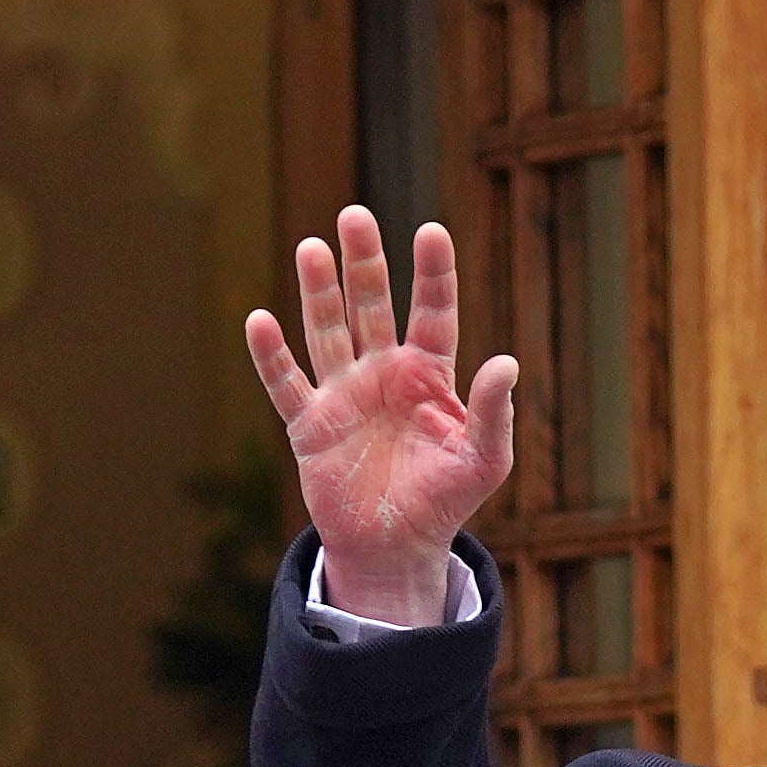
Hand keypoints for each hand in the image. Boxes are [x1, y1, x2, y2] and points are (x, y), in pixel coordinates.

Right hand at [244, 209, 516, 625]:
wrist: (396, 550)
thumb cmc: (445, 502)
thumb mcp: (484, 461)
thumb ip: (494, 413)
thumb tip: (507, 364)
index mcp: (428, 375)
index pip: (432, 313)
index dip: (432, 274)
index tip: (431, 231)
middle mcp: (382, 373)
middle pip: (371, 306)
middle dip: (364, 263)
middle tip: (356, 216)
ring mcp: (343, 394)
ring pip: (327, 331)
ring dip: (319, 292)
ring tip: (312, 248)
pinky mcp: (310, 425)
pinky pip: (286, 384)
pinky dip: (271, 356)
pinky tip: (259, 321)